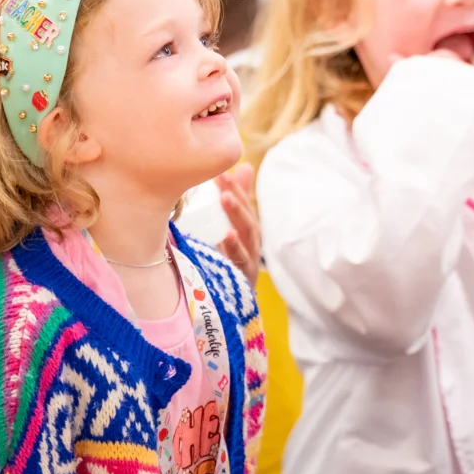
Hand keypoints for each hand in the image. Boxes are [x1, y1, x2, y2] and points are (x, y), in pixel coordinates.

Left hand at [217, 163, 260, 283]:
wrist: (229, 306)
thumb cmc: (230, 263)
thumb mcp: (230, 231)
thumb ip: (237, 201)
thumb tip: (244, 167)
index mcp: (247, 232)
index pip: (244, 206)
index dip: (235, 187)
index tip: (221, 171)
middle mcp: (252, 245)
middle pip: (247, 218)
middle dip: (236, 196)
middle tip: (223, 178)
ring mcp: (249, 261)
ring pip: (247, 235)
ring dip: (237, 215)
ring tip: (226, 198)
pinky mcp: (244, 278)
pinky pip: (241, 261)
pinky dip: (235, 248)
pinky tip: (227, 235)